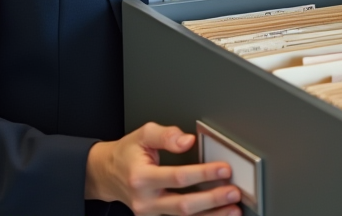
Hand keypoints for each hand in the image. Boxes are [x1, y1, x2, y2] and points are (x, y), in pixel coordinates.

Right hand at [85, 122, 241, 215]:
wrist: (107, 174)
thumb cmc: (127, 154)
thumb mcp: (143, 135)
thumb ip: (166, 135)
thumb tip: (188, 140)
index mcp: (141, 178)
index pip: (177, 178)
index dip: (203, 174)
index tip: (224, 169)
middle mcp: (145, 200)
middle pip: (183, 205)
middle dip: (212, 200)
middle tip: (234, 192)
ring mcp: (150, 214)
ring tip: (233, 209)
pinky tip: (217, 215)